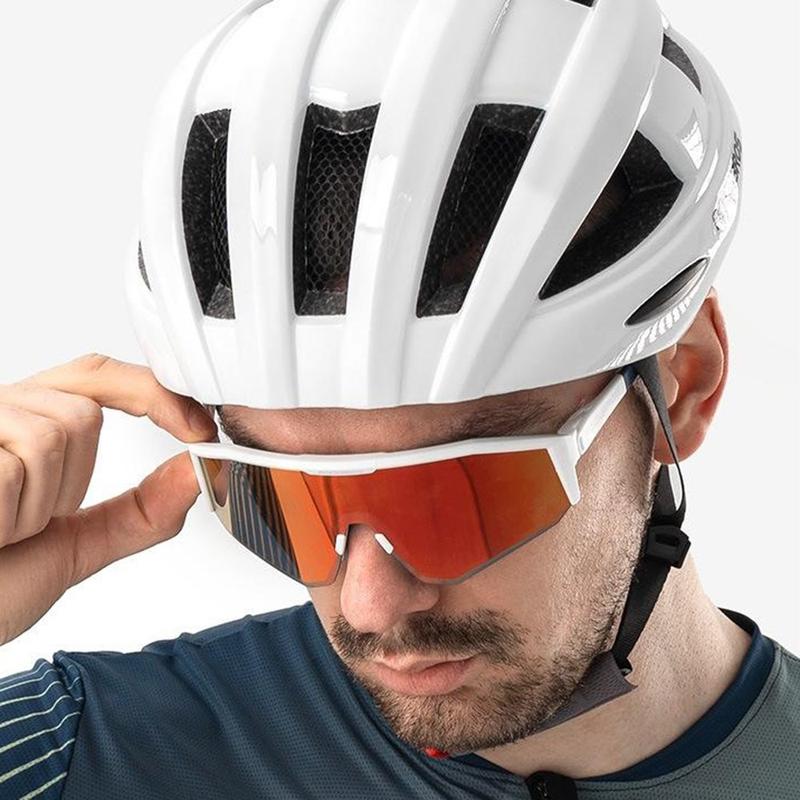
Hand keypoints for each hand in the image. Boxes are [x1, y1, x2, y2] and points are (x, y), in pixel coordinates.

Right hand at [0, 354, 216, 645]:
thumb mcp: (77, 545)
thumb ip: (142, 512)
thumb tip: (199, 472)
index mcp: (25, 426)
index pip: (99, 378)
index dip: (154, 395)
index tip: (198, 428)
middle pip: (82, 413)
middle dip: (70, 483)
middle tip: (25, 524)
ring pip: (51, 436)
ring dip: (35, 506)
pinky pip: (13, 465)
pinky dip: (8, 515)